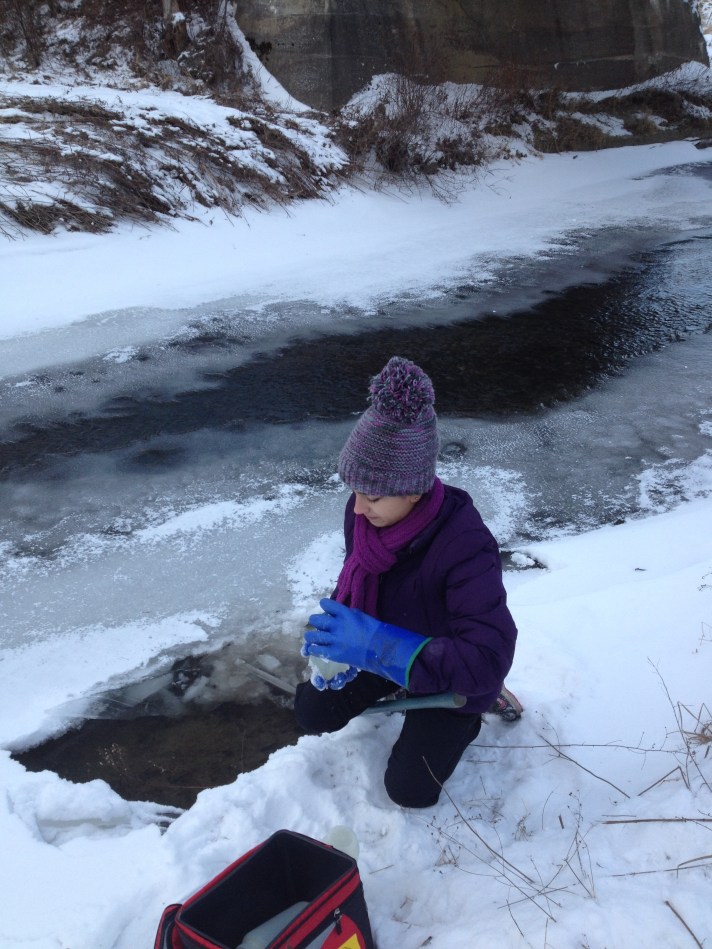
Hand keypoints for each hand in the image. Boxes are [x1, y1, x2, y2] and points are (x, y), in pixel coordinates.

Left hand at [303, 599, 430, 687]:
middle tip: (318, 625)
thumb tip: (336, 614)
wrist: (381, 649)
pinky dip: (313, 649)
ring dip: (311, 636)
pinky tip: (314, 649)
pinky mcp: (334, 654)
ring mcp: (335, 641)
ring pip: (312, 636)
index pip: (325, 604)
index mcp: (345, 614)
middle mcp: (337, 626)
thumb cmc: (374, 631)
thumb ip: (346, 614)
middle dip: (315, 621)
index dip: (324, 606)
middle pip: (316, 620)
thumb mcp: (360, 615)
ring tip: (312, 638)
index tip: (325, 609)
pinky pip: (316, 650)